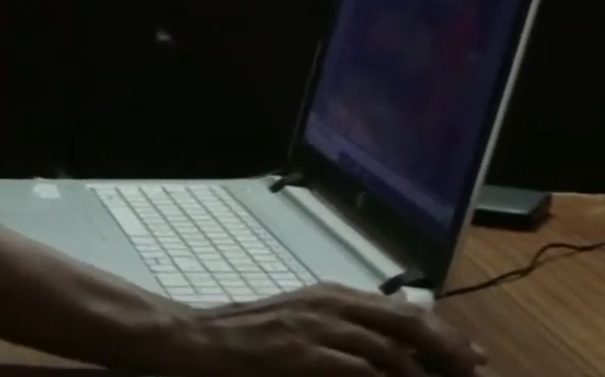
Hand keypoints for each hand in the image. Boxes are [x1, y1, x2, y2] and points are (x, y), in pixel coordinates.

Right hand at [184, 284, 486, 375]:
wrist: (193, 341)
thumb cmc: (242, 340)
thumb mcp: (295, 324)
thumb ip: (336, 330)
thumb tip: (380, 350)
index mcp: (331, 296)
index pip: (402, 311)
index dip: (444, 334)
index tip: (473, 358)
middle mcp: (330, 305)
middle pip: (408, 326)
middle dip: (447, 353)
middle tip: (473, 374)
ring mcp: (316, 330)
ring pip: (390, 353)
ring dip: (422, 375)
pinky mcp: (302, 355)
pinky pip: (360, 372)